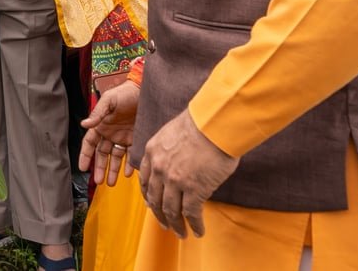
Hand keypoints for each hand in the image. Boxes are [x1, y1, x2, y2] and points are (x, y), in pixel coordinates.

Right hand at [79, 80, 138, 186]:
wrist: (145, 91)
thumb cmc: (124, 93)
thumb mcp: (109, 101)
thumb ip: (97, 114)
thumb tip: (84, 124)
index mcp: (101, 125)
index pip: (90, 144)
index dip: (85, 156)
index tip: (83, 168)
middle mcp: (110, 133)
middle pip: (102, 154)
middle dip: (99, 168)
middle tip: (98, 181)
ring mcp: (122, 137)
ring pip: (115, 158)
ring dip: (113, 170)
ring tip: (111, 183)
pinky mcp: (135, 139)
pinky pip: (131, 155)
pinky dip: (129, 165)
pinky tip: (128, 173)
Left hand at [138, 109, 238, 238]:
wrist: (213, 124)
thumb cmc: (199, 124)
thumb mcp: (172, 134)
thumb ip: (168, 151)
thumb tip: (175, 164)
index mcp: (152, 152)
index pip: (144, 180)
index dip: (148, 195)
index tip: (151, 205)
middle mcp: (159, 168)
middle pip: (155, 199)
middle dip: (159, 215)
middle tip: (165, 225)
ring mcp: (175, 180)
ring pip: (171, 210)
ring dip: (176, 225)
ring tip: (181, 233)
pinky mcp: (194, 190)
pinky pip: (191, 213)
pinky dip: (194, 225)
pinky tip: (198, 231)